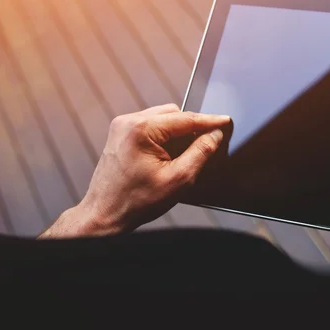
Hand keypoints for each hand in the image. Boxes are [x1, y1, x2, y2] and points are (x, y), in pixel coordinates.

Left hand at [40, 104, 229, 237]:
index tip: (225, 120)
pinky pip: (150, 127)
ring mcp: (121, 127)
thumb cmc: (135, 202)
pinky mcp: (120, 135)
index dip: (209, 120)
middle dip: (192, 127)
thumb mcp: (178, 179)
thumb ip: (200, 153)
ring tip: (186, 153)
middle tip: (208, 142)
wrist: (104, 214)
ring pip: (162, 119)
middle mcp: (128, 122)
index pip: (185, 118)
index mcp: (141, 129)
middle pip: (173, 114)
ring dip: (178, 132)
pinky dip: (164, 136)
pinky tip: (169, 154)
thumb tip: (214, 135)